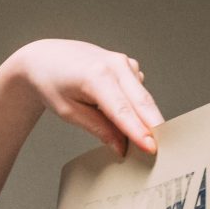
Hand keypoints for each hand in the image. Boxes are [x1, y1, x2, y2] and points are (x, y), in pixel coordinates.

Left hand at [12, 40, 164, 157]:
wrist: (46, 58)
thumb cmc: (52, 83)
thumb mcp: (68, 112)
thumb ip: (98, 128)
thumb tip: (121, 146)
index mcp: (96, 76)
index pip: (122, 110)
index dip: (138, 131)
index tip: (151, 148)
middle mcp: (114, 65)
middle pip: (142, 102)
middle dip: (154, 127)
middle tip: (163, 150)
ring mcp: (124, 62)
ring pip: (143, 97)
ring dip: (146, 119)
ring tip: (138, 140)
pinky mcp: (128, 65)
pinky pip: (138, 91)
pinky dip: (136, 107)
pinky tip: (122, 114)